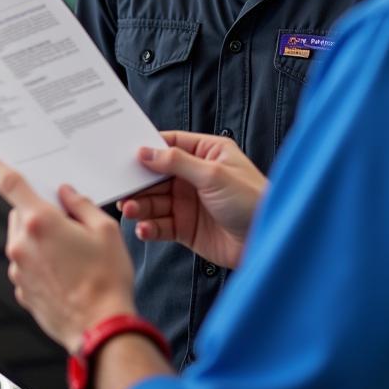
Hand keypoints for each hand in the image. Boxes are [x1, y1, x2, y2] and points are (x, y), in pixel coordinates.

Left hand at [0, 156, 136, 352]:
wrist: (101, 329)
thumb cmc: (106, 281)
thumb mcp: (106, 231)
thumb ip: (82, 205)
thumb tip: (68, 195)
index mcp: (41, 222)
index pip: (10, 185)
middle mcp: (22, 245)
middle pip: (21, 214)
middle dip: (40, 213)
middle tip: (69, 225)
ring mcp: (18, 271)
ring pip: (23, 241)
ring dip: (40, 240)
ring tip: (72, 257)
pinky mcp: (21, 291)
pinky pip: (26, 266)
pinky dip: (40, 264)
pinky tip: (65, 274)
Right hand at [119, 131, 266, 269]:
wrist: (267, 242)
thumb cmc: (251, 200)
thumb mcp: (213, 175)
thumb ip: (177, 162)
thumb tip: (146, 151)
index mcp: (207, 153)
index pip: (170, 145)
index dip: (148, 149)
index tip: (126, 155)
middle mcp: (196, 176)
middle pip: (157, 175)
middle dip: (139, 182)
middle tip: (122, 189)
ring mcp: (190, 203)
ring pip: (155, 201)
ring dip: (141, 205)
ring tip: (130, 210)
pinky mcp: (187, 228)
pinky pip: (161, 224)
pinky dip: (149, 226)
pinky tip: (144, 228)